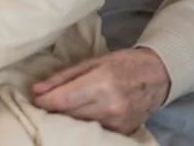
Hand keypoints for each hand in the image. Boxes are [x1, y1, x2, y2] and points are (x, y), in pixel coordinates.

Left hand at [31, 48, 170, 135]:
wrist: (157, 76)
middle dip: (53, 109)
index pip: (62, 101)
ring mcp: (117, 123)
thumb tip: (36, 90)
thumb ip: (62, 77)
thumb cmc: (123, 63)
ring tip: (65, 106)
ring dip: (67, 118)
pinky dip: (85, 123)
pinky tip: (84, 113)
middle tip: (48, 100)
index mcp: (100, 84)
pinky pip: (94, 130)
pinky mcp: (122, 132)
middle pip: (68, 116)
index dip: (44, 102)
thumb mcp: (92, 62)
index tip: (36, 98)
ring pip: (79, 125)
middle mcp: (109, 106)